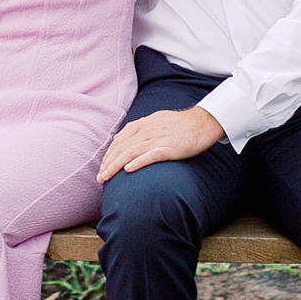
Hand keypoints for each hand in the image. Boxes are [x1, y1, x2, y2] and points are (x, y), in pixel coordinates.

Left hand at [98, 105, 224, 182]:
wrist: (201, 122)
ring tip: (106, 177)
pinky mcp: (169, 148)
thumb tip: (122, 138)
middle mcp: (146, 130)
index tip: (102, 167)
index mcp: (142, 124)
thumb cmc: (179, 124)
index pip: (119, 141)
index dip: (108, 155)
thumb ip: (139, 129)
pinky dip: (137, 162)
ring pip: (130, 153)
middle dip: (108, 164)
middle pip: (121, 148)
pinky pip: (150, 155)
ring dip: (116, 166)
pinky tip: (128, 170)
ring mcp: (157, 139)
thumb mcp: (155, 121)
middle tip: (99, 178)